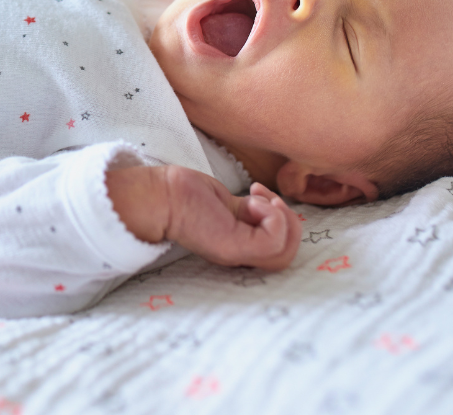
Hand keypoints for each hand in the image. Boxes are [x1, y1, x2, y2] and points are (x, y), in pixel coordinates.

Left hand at [106, 165, 301, 271]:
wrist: (163, 195)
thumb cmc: (190, 195)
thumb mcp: (232, 206)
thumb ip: (252, 214)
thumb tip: (273, 208)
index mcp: (240, 248)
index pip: (279, 253)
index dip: (283, 224)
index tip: (263, 197)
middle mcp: (240, 256)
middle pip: (288, 257)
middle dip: (290, 221)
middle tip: (267, 199)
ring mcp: (237, 254)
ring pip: (286, 252)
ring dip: (281, 217)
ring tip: (258, 200)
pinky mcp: (234, 247)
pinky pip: (275, 239)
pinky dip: (272, 215)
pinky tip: (251, 201)